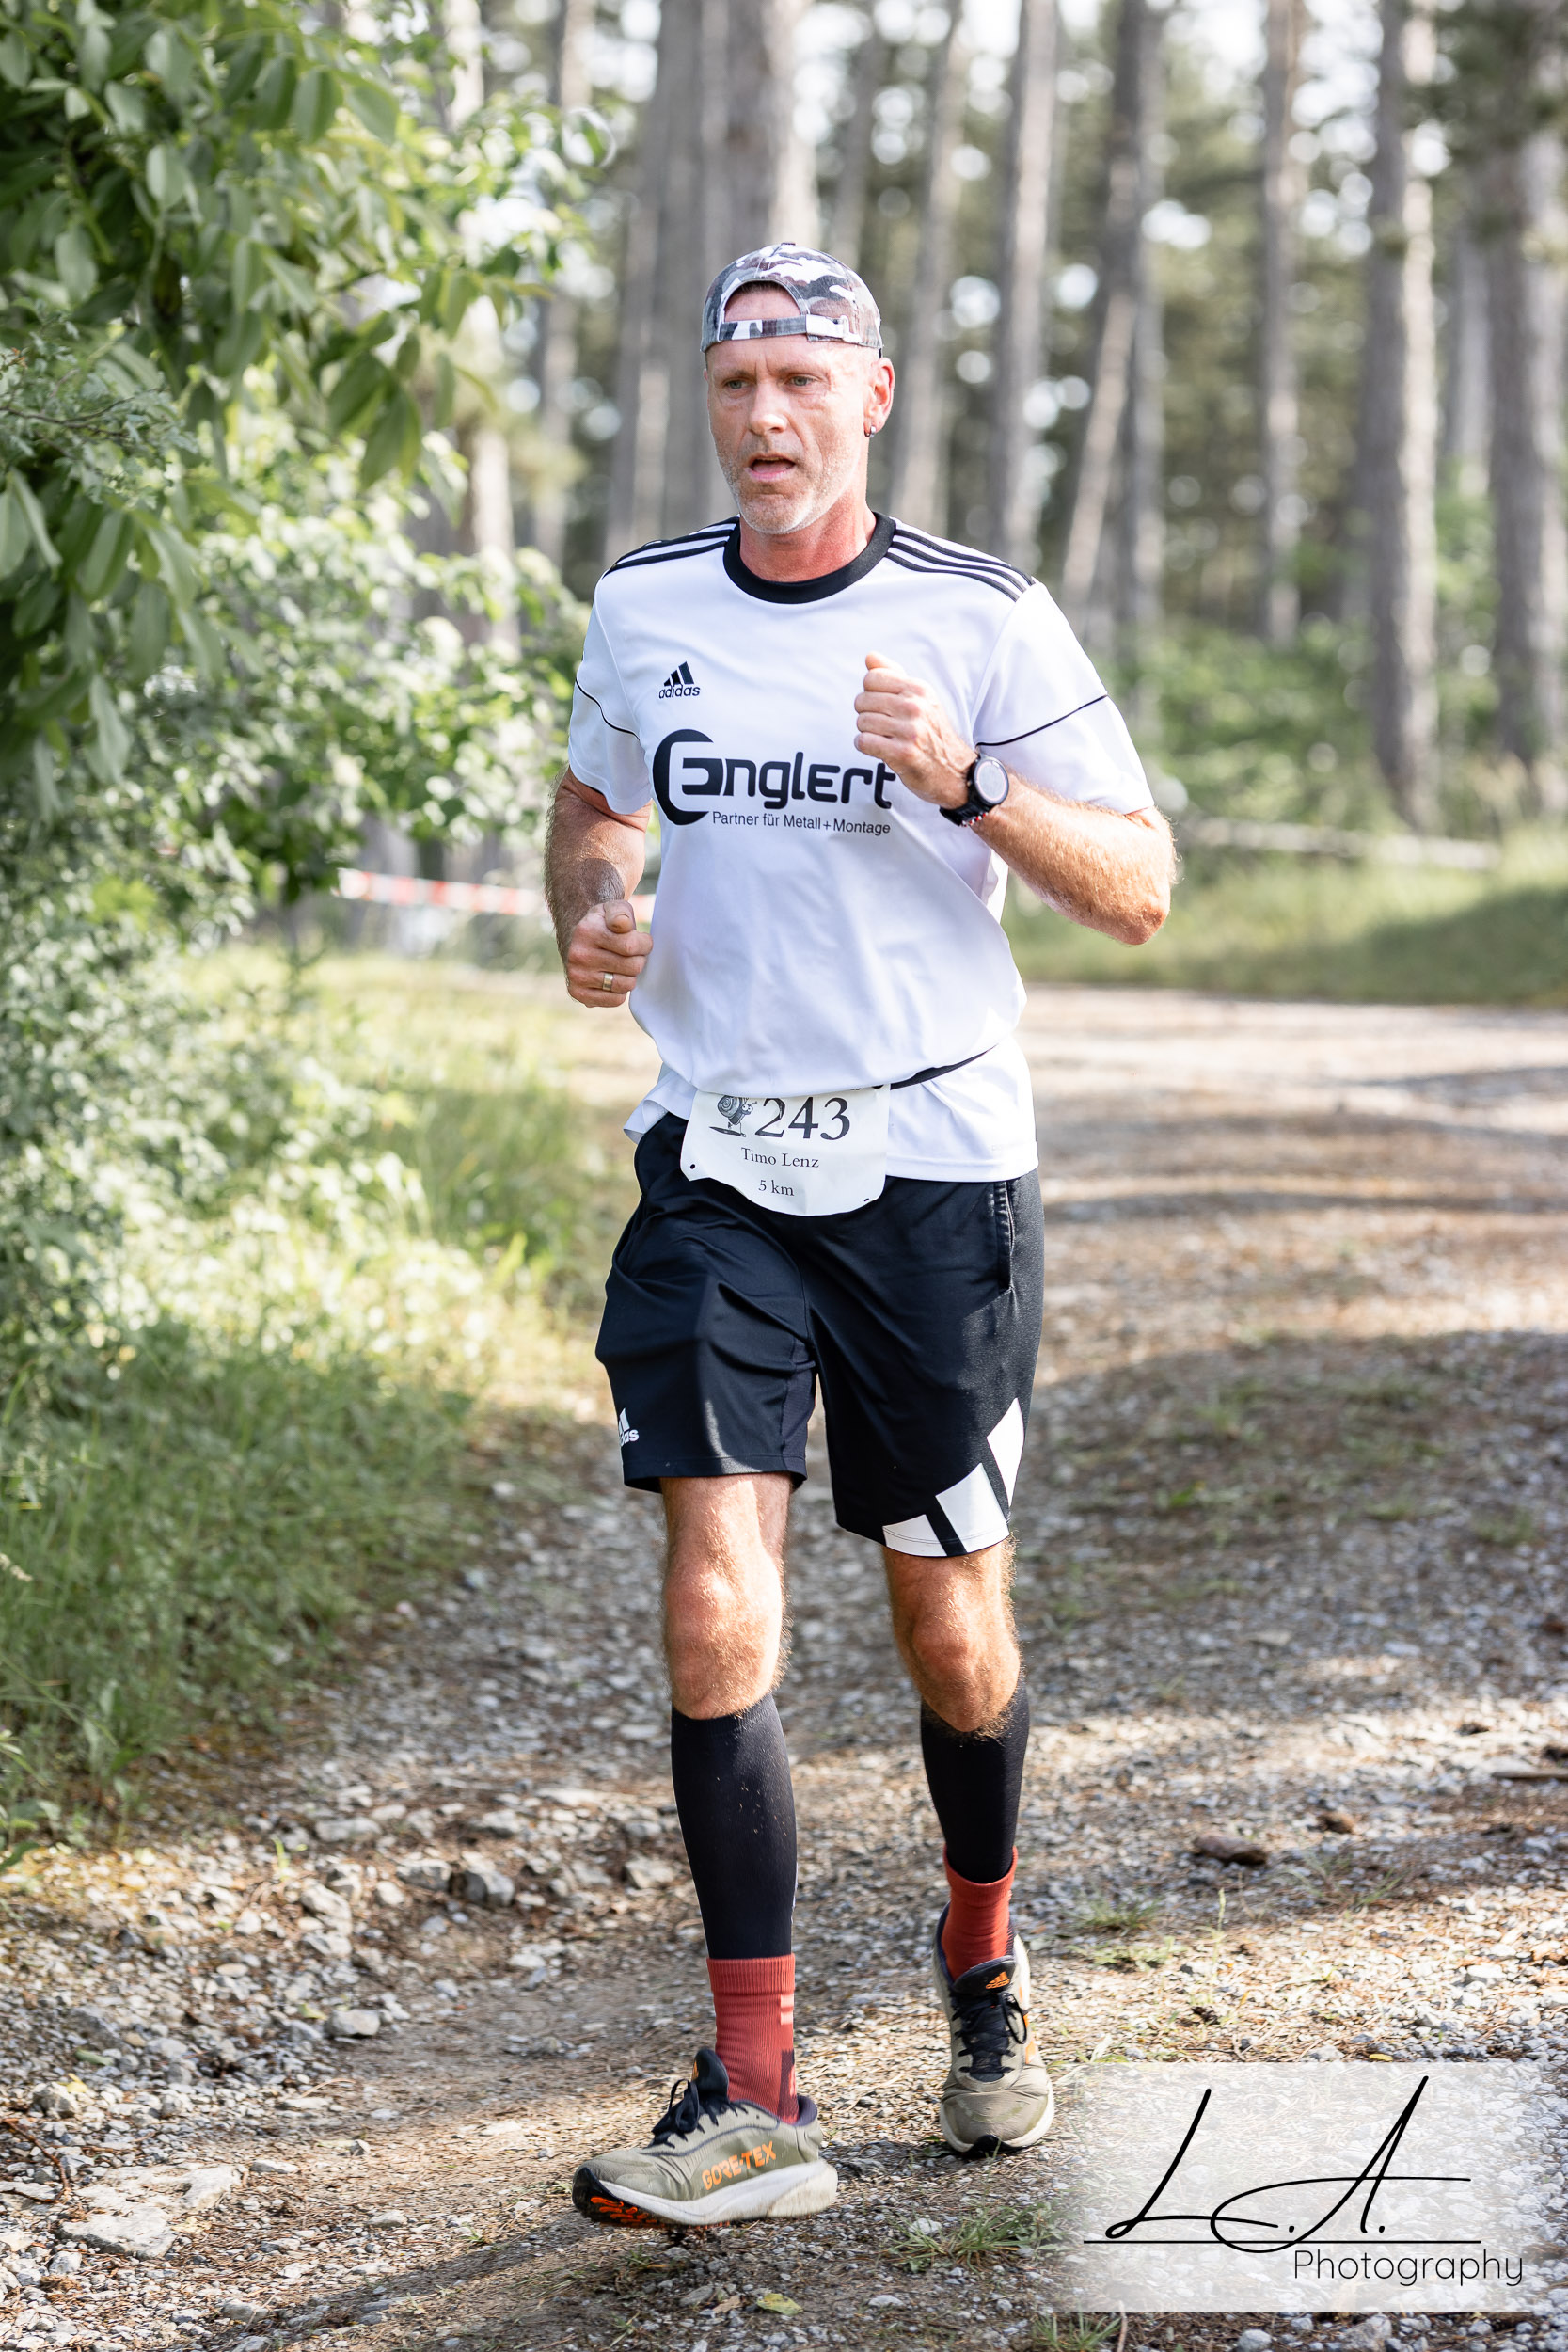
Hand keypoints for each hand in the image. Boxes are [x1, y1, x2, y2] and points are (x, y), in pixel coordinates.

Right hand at [565, 898, 650, 1008]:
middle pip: (632, 966)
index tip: (641, 940)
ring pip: (626, 984)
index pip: (631, 946)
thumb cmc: (604, 925)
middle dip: (639, 960)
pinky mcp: (579, 994)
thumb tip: (623, 924)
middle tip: (633, 955)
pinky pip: (616, 1000)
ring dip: (631, 976)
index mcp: (587, 931)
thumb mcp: (612, 909)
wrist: (579, 942)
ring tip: (624, 966)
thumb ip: (621, 912)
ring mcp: (577, 976)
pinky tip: (614, 979)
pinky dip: (621, 991)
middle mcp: (579, 955)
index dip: (644, 944)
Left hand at [852, 651, 974, 807]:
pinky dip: (864, 745)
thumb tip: (869, 656)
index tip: (880, 705)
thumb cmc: (931, 733)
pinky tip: (877, 748)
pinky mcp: (903, 753)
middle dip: (865, 713)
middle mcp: (916, 707)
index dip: (869, 693)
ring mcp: (911, 731)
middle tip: (881, 725)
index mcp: (919, 689)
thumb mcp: (921, 698)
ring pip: (861, 722)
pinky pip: (864, 742)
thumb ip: (894, 675)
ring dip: (866, 731)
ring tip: (882, 737)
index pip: (872, 678)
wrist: (954, 771)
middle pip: (863, 700)